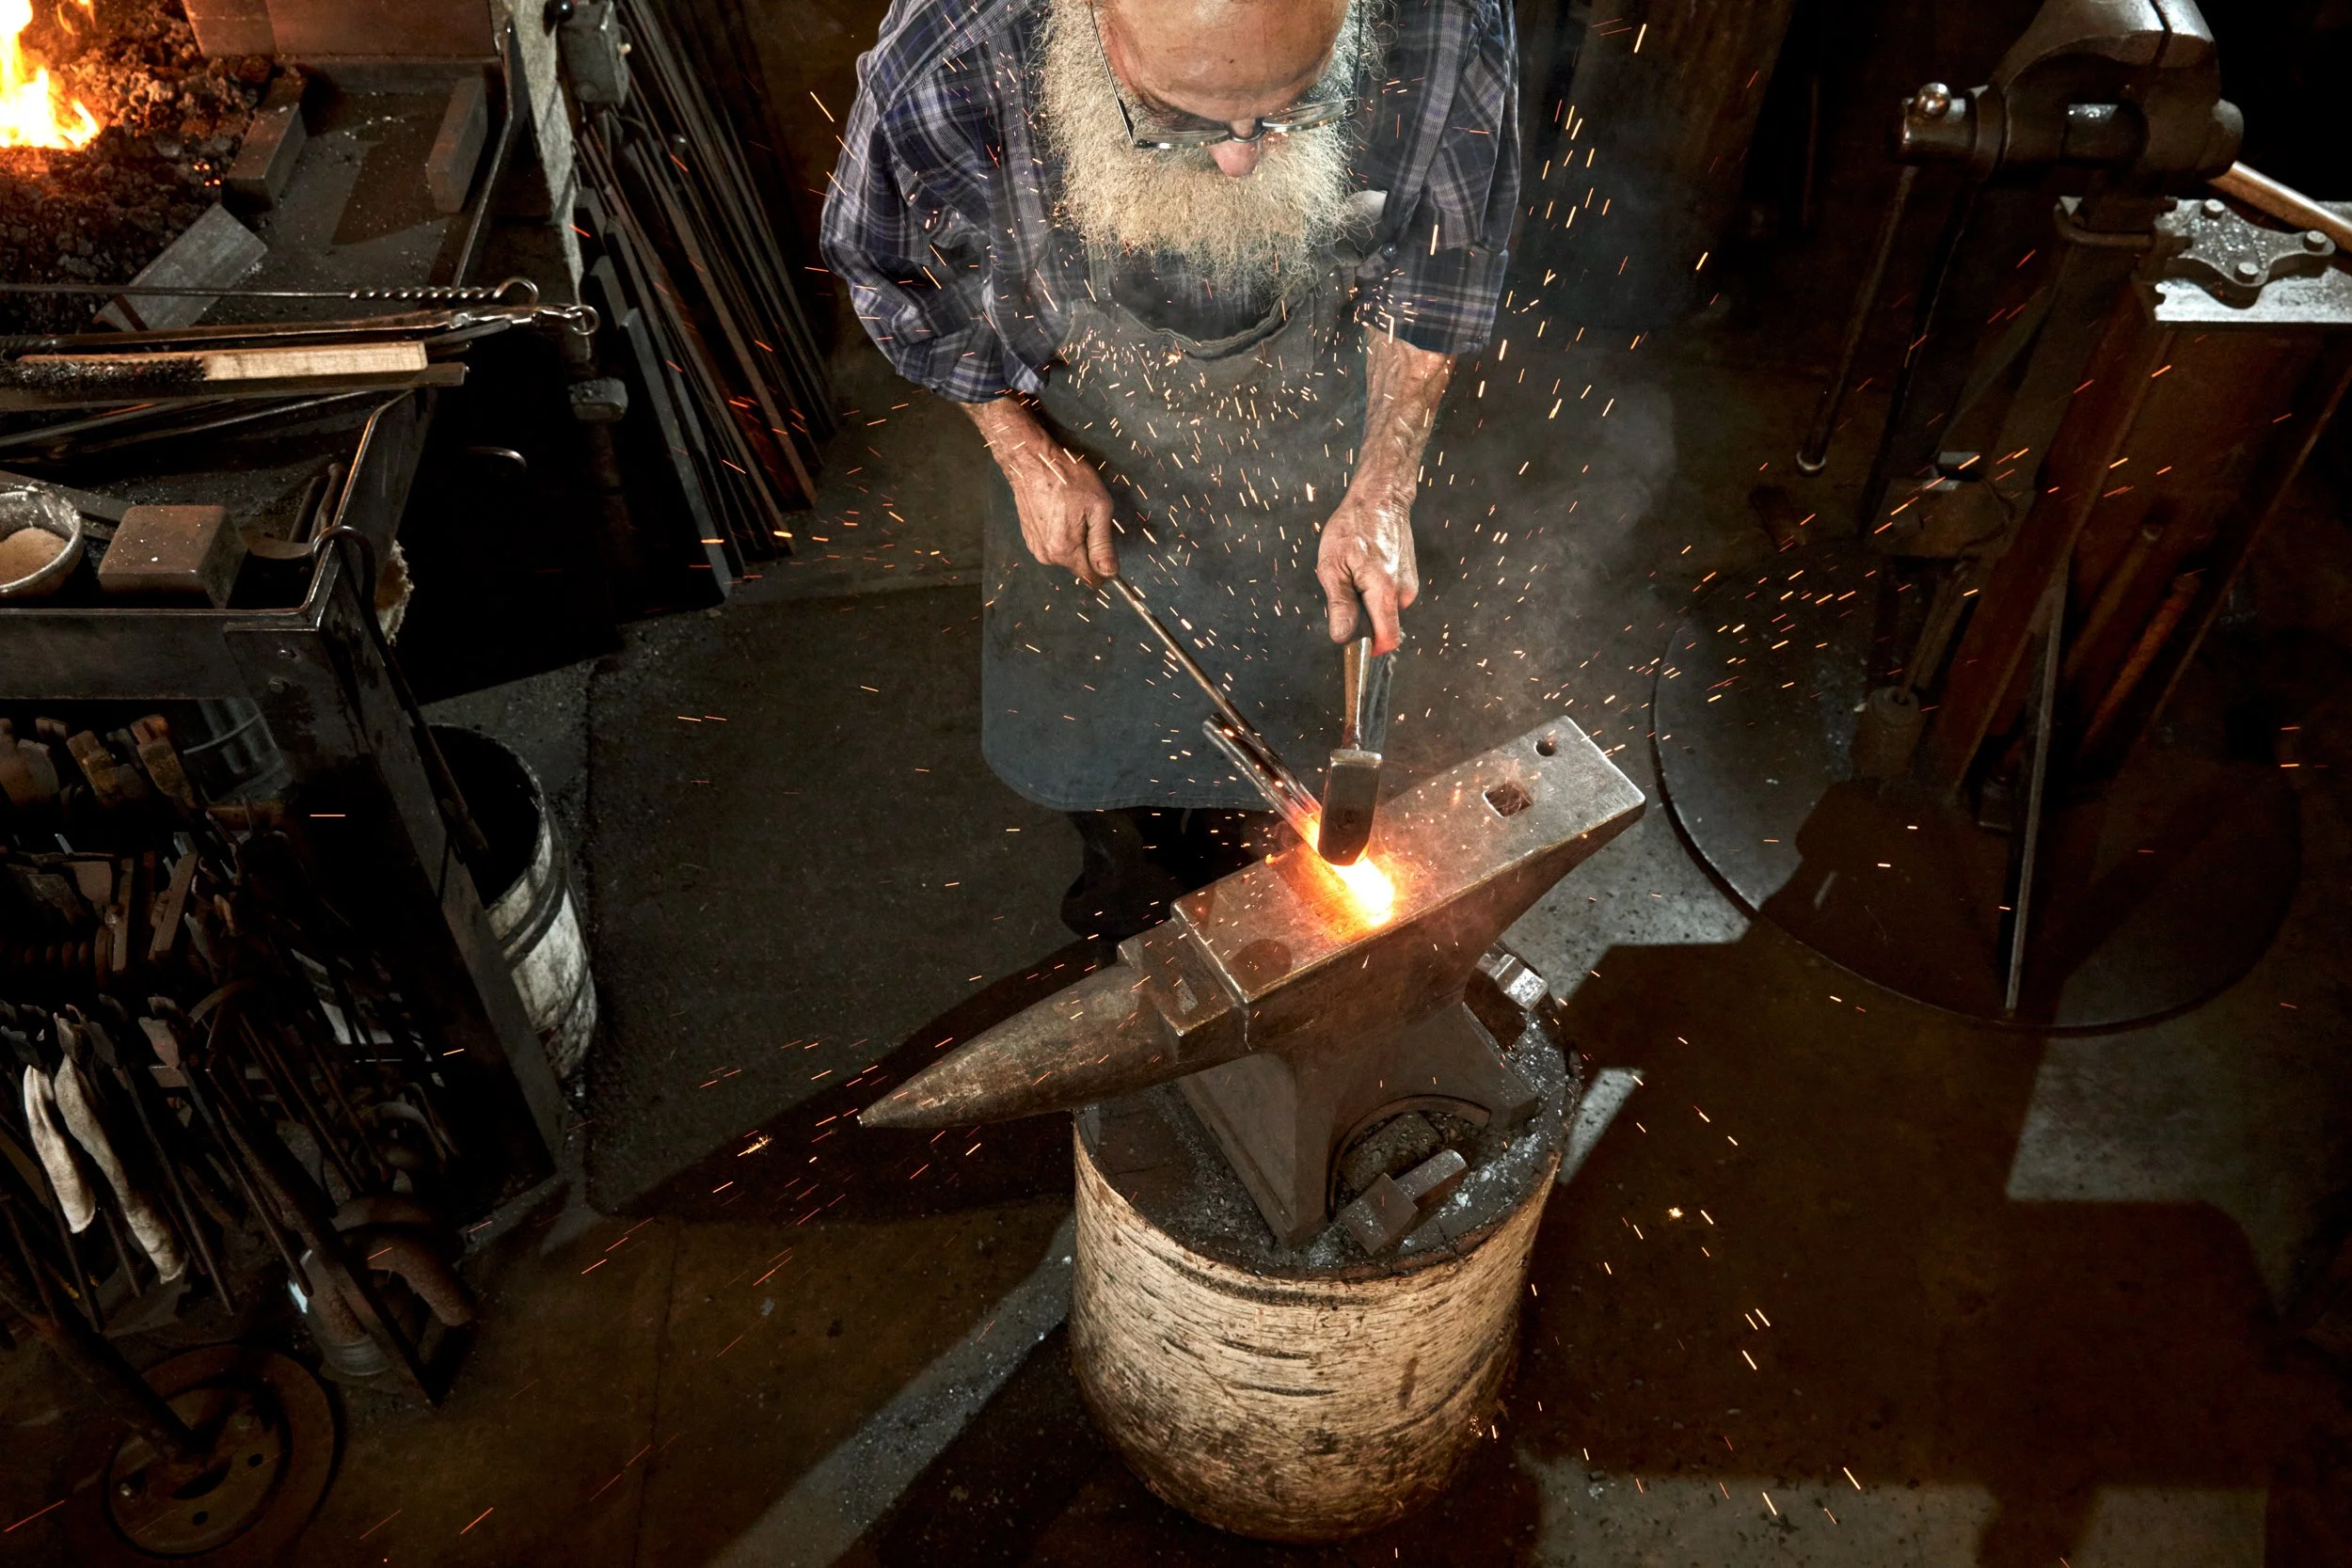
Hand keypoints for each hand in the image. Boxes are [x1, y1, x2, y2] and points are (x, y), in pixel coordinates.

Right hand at [962, 396, 1118, 584]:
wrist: (1031, 461)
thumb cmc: (1067, 478)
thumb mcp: (1098, 507)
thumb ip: (1104, 544)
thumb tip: (1111, 573)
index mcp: (1064, 551)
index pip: (1092, 578)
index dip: (1106, 566)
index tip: (1108, 544)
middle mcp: (1047, 555)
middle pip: (1080, 565)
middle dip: (1089, 547)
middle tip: (1088, 517)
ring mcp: (1035, 547)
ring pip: (1067, 554)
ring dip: (1075, 539)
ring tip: (1072, 511)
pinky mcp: (1029, 537)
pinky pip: (1054, 545)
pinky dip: (1061, 533)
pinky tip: (1060, 511)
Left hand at [1317, 479, 1418, 653]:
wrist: (1381, 498)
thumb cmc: (1354, 526)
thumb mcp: (1333, 567)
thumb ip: (1340, 606)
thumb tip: (1344, 638)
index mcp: (1386, 592)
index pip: (1387, 640)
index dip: (1369, 650)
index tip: (1352, 646)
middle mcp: (1404, 593)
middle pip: (1383, 627)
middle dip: (1362, 620)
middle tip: (1344, 589)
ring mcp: (1409, 585)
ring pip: (1384, 612)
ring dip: (1366, 604)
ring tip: (1353, 573)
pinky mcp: (1408, 580)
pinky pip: (1388, 599)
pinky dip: (1373, 593)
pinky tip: (1363, 570)